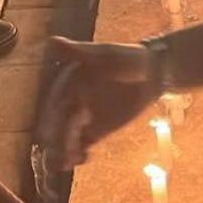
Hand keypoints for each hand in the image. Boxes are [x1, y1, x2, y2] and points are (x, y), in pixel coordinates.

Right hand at [38, 37, 159, 169]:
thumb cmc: (127, 57)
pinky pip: (82, 145)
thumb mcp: (104, 54)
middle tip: (61, 152)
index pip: (56, 104)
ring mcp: (84, 117)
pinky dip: (78, 154)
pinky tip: (83, 159)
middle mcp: (73, 101)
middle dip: (57, 139)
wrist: (153, 74)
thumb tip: (51, 40)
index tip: (49, 132)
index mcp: (70, 83)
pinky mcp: (97, 130)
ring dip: (64, 150)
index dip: (52, 118)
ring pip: (67, 137)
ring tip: (68, 162)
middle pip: (59, 124)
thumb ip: (78, 52)